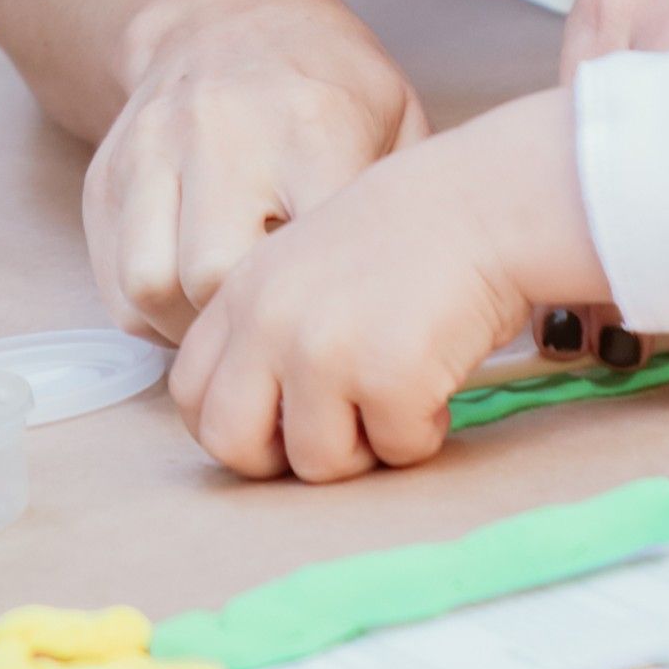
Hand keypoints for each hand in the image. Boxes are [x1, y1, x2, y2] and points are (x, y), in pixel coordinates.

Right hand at [86, 0, 427, 341]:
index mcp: (309, 123)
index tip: (353, 317)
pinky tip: (198, 306)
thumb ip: (407, 200)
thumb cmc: (325, 79)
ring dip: (194, 327)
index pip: (311, 248)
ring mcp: (150, 152)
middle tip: (286, 334)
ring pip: (150, 285)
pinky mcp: (104, 176)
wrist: (222, 13)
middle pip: (216, 275)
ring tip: (237, 326)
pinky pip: (115, 284)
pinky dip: (155, 317)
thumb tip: (426, 301)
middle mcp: (219, 134)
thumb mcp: (395, 111)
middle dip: (253, 323)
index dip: (332, 305)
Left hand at [171, 92, 599, 480]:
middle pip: (228, 442)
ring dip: (366, 445)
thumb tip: (255, 420)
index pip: (189, 392)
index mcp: (241, 293)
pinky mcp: (386, 377)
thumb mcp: (301, 266)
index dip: (232, 425)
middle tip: (338, 432)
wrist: (480, 205)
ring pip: (317, 463)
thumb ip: (265, 330)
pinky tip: (436, 375)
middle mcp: (267, 322)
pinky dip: (423, 429)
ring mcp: (322, 351)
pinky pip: (396, 451)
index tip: (279, 428)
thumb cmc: (403, 241)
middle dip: (283, 458)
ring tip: (397, 390)